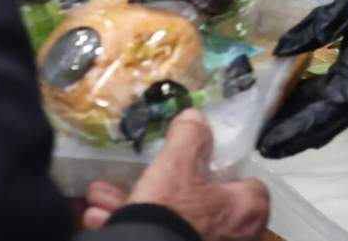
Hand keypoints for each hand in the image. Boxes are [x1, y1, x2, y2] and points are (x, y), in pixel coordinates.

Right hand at [83, 110, 268, 240]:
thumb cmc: (173, 213)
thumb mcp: (179, 162)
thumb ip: (191, 136)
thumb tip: (195, 118)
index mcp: (247, 210)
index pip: (248, 184)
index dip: (221, 170)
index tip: (197, 162)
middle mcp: (236, 238)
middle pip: (198, 203)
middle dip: (159, 189)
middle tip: (137, 180)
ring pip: (170, 223)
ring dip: (135, 207)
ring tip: (102, 197)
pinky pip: (157, 237)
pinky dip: (135, 229)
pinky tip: (99, 216)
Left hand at [257, 0, 347, 157]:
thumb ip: (316, 27)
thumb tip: (280, 48)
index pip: (328, 110)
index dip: (298, 128)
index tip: (271, 140)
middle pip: (322, 124)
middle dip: (291, 137)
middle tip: (258, 146)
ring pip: (323, 117)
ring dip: (295, 127)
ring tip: (262, 133)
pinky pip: (326, 103)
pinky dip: (303, 110)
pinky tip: (279, 108)